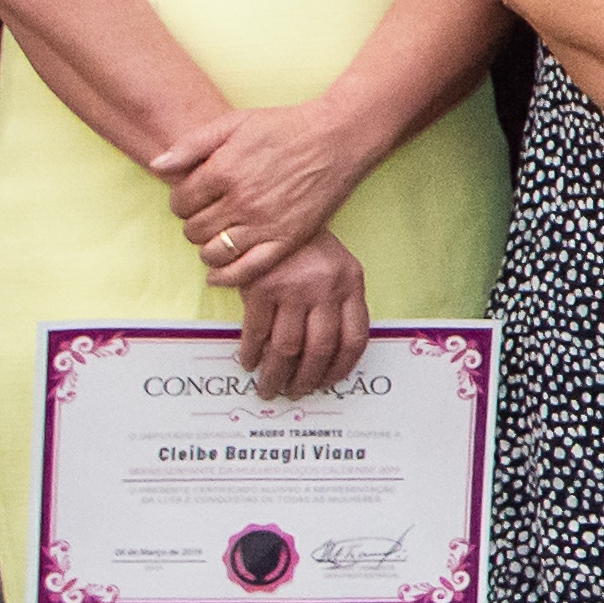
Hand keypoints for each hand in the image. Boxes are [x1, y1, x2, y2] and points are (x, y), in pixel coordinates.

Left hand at [149, 98, 364, 282]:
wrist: (336, 139)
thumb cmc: (285, 127)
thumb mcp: (235, 123)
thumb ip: (192, 144)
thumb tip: (157, 166)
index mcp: (224, 170)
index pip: (180, 202)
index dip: (180, 201)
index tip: (192, 199)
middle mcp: (241, 201)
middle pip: (194, 229)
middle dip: (193, 224)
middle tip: (206, 216)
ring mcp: (264, 224)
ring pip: (213, 252)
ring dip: (206, 248)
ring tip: (215, 237)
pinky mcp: (286, 240)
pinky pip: (246, 270)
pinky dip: (225, 277)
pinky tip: (217, 274)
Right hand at [225, 231, 374, 401]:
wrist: (274, 209)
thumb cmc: (308, 245)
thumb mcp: (339, 267)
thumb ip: (340, 303)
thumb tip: (331, 355)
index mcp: (351, 284)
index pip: (354, 338)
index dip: (341, 367)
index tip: (329, 382)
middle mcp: (325, 289)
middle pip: (320, 349)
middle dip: (306, 379)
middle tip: (294, 393)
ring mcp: (293, 288)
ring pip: (288, 347)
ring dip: (277, 374)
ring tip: (269, 387)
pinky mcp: (262, 286)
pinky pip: (257, 331)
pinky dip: (252, 352)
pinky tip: (249, 362)